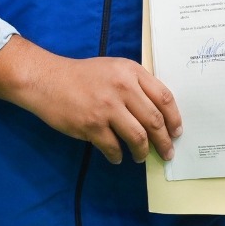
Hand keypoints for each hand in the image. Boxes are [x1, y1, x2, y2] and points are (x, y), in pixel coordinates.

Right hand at [13, 45, 181, 164]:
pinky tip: (117, 157)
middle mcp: (122, 87)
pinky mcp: (91, 124)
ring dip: (143, 152)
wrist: (47, 79)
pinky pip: (113, 147)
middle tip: (167, 153)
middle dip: (164, 141)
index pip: (164, 97)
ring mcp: (107, 107)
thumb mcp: (114, 68)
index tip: (176, 132)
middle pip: (154, 120)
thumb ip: (136, 84)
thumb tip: (158, 113)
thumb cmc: (83, 75)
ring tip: (140, 156)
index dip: (174, 118)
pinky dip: (117, 156)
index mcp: (131, 71)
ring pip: (137, 137)